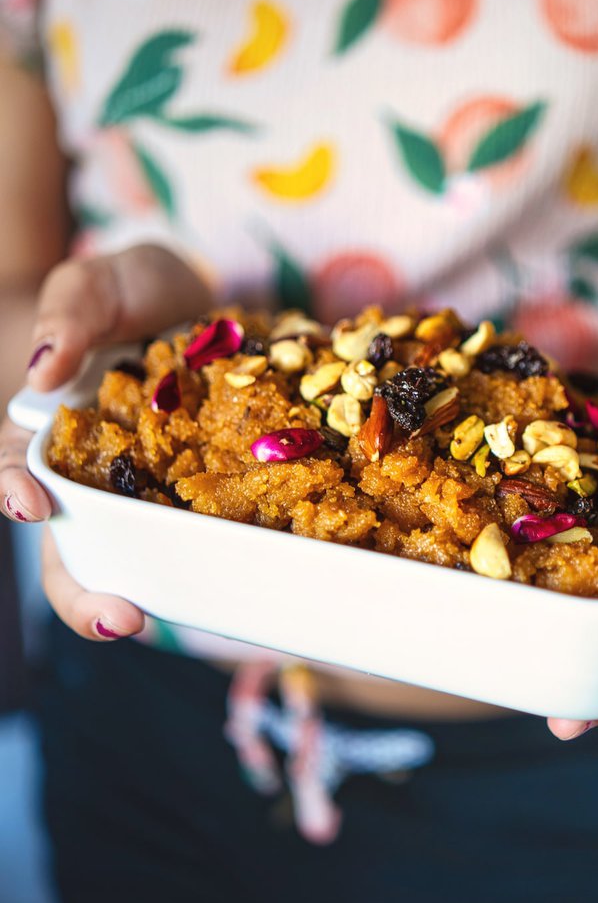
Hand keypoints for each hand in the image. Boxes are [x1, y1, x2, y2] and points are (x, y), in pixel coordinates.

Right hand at [0, 245, 211, 639]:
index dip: (17, 493)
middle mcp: (100, 475)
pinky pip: (222, 523)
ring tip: (194, 618)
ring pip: (151, 553)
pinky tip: (268, 560)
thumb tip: (44, 367)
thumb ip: (73, 312)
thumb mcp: (94, 284)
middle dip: (92, 593)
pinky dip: (238, 546)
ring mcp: (158, 487)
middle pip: (79, 548)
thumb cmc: (122, 291)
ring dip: (165, 591)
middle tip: (124, 618)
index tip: (31, 505)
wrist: (188, 296)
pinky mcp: (214, 484)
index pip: (17, 473)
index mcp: (52, 432)